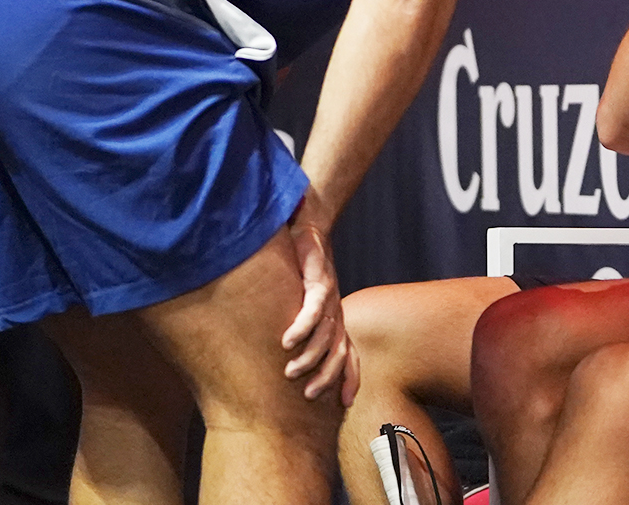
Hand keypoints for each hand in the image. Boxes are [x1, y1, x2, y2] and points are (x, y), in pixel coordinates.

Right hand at [281, 190, 358, 405]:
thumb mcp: (303, 297)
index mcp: (335, 318)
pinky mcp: (319, 278)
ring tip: (291, 373)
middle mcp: (336, 310)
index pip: (348, 354)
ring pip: (327, 334)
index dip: (350, 378)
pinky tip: (287, 340)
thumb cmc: (303, 263)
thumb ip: (297, 322)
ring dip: (310, 356)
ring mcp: (330, 296)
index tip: (345, 404)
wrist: (310, 224)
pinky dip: (302, 326)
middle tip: (308, 395)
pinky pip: (314, 307)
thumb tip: (278, 350)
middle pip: (339, 351)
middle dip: (327, 376)